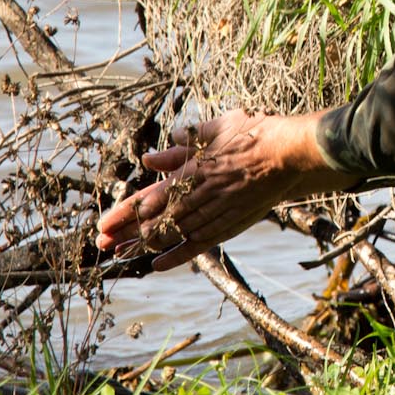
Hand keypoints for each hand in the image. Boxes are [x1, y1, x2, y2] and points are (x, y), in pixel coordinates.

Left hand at [93, 109, 353, 270]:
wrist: (291, 153)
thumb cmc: (255, 134)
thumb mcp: (216, 130)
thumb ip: (183, 146)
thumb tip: (151, 158)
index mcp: (194, 171)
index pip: (151, 198)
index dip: (125, 214)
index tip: (103, 226)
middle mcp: (202, 196)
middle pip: (157, 221)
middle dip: (127, 235)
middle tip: (103, 246)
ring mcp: (218, 212)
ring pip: (175, 235)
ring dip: (147, 245)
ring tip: (123, 254)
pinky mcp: (232, 223)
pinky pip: (201, 244)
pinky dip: (178, 255)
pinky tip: (159, 264)